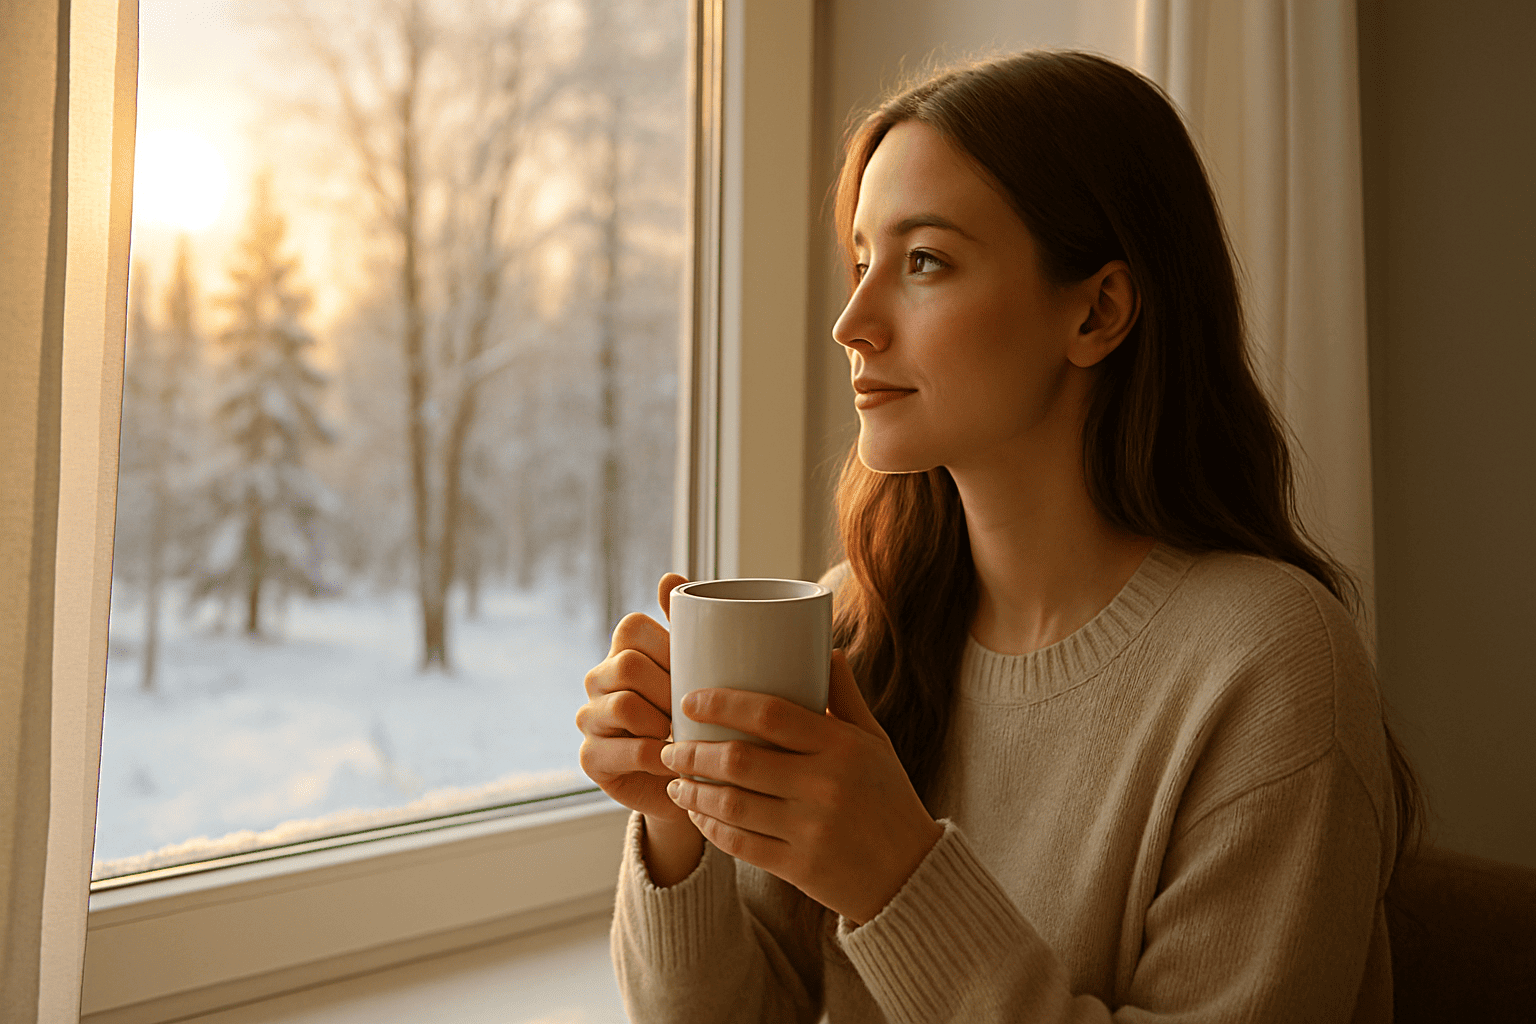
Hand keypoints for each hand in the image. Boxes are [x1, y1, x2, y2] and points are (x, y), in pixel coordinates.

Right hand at [576, 573, 695, 828]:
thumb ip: (686, 625)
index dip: (667, 647)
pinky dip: (661, 756)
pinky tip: (676, 762)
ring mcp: (590, 719)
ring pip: (625, 706)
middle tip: (693, 709)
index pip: (632, 628)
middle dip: (668, 688)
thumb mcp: (699, 670)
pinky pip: (629, 750)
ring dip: (664, 723)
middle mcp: (599, 680)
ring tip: (684, 735)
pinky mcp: (591, 758)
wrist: (692, 781)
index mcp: (623, 651)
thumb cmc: (697, 718)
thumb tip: (670, 576)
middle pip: (628, 665)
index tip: (694, 670)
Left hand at [660, 650, 943, 924]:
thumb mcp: (875, 743)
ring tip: (675, 781)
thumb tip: (827, 649)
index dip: (724, 703)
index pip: (772, 714)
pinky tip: (698, 815)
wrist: (912, 874)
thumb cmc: (889, 798)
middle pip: (740, 761)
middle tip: (670, 746)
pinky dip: (711, 828)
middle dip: (693, 752)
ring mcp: (811, 829)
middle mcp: (825, 785)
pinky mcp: (799, 866)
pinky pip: (740, 845)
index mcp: (842, 747)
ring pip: (732, 805)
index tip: (690, 700)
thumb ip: (846, 699)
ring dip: (693, 792)